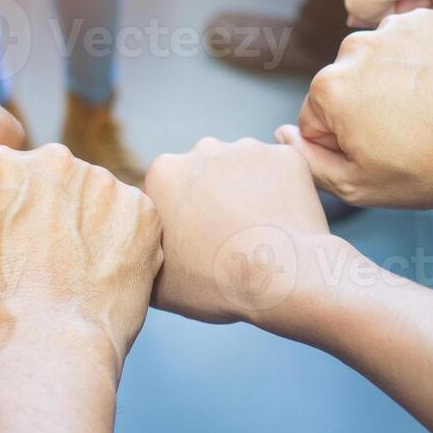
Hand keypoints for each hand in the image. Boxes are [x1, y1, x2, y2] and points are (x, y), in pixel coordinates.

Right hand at [0, 144, 160, 358]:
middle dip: (52, 211)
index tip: (11, 245)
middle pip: (54, 178)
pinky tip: (108, 279)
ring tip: (79, 276)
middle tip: (48, 261)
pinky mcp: (141, 210)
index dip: (6, 213)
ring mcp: (102, 183)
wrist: (44, 350)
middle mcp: (52, 160)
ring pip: (96, 198)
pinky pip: (133, 222)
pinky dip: (126, 246)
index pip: (3, 174)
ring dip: (91, 226)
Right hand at [146, 138, 338, 328]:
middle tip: (228, 236)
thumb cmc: (215, 282)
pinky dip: (281, 191)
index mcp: (164, 173)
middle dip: (213, 196)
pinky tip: (283, 221)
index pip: (169, 190)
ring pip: (243, 169)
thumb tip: (146, 253)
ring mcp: (248, 148)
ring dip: (247, 191)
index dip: (182, 216)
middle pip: (206, 172)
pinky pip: (280, 171)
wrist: (281, 277)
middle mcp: (203, 149)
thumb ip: (146, 254)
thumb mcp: (158, 283)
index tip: (197, 241)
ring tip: (259, 231)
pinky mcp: (285, 156)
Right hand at [277, 9, 432, 207]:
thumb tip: (282, 134)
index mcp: (329, 88)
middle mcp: (352, 48)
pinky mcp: (424, 20)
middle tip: (405, 135)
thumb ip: (309, 162)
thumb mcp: (360, 187)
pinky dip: (415, 61)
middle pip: (341, 87)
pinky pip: (403, 43)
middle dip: (362, 110)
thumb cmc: (432, 168)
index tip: (380, 153)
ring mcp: (391, 30)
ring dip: (386, 83)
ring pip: (371, 62)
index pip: (315, 120)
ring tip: (423, 110)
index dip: (344, 145)